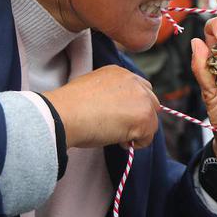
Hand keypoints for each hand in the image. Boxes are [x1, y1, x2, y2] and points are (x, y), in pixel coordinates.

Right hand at [43, 65, 160, 148]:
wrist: (65, 114)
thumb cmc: (70, 106)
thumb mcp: (91, 89)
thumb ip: (109, 94)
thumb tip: (115, 111)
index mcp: (119, 73)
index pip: (139, 88)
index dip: (132, 105)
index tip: (120, 117)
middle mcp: (134, 81)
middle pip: (151, 102)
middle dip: (139, 116)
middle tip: (119, 128)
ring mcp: (142, 98)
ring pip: (151, 120)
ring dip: (136, 131)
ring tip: (114, 134)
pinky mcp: (145, 117)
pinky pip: (148, 137)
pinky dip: (135, 143)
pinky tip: (117, 140)